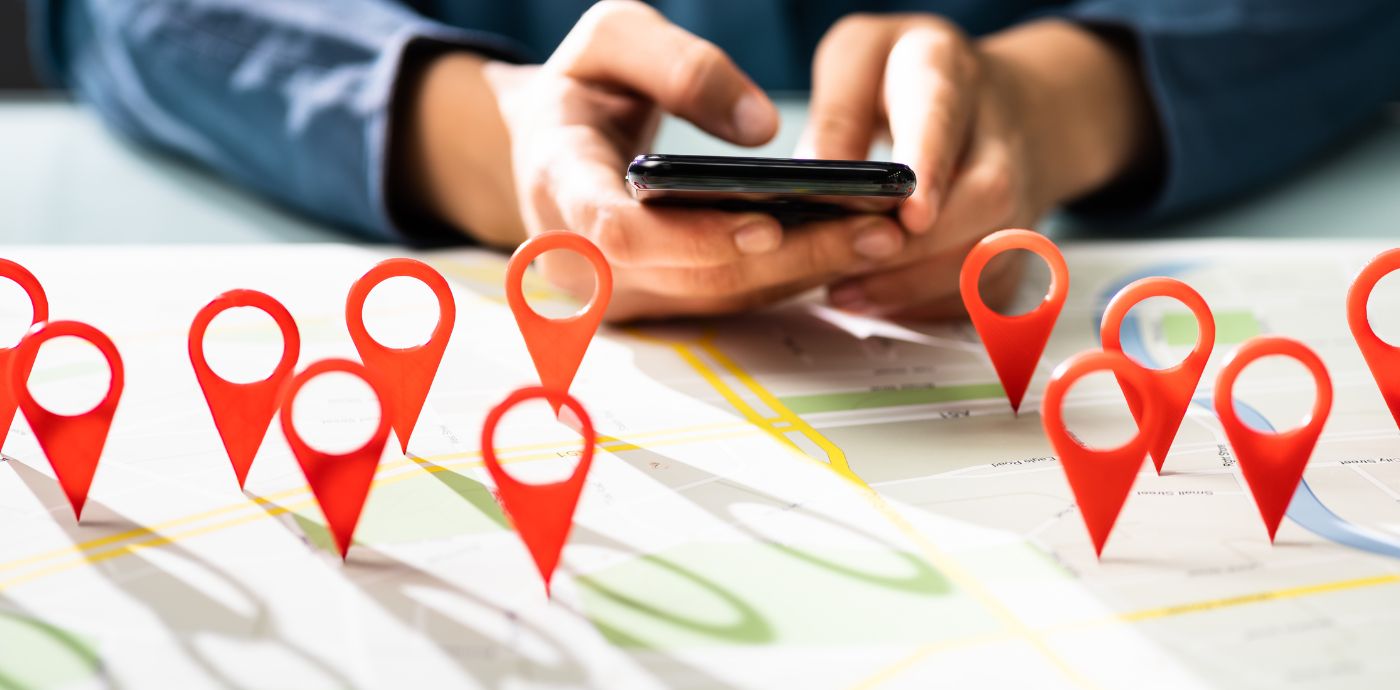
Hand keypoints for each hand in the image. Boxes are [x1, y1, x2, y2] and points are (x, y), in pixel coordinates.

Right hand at [410, 1, 908, 320]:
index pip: (616, 230)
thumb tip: (760, 126)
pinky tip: (848, 245)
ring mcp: (619, 291)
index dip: (692, 236)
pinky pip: (728, 298)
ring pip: (720, 296)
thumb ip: (679, 65)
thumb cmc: (583, 88)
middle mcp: (582, 256)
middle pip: (693, 274)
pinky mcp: (656, 304)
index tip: (766, 223)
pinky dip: (789, 274)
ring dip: (803, 271)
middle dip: (788, 255)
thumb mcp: (612, 39)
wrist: (550, 144)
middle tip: (874, 227)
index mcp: (557, 180)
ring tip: (881, 235)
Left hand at [797, 16, 1155, 317]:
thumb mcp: (858, 60)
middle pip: (983, 196)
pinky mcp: (1012, 243)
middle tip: (847, 267)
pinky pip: (985, 289)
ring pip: (989, 251)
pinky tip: (879, 302)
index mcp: (945, 71)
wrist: (993, 101)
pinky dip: (930, 304)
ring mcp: (1016, 192)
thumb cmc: (906, 78)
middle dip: (918, 246)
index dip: (930, 168)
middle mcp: (995, 133)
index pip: (942, 116)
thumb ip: (837, 111)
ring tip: (844, 292)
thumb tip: (816, 176)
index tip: (911, 214)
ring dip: (915, 284)